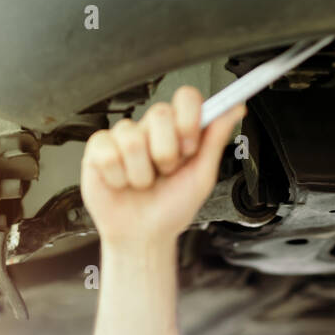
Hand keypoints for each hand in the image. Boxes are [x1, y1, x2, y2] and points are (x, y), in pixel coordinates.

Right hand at [80, 86, 246, 248]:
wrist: (144, 237)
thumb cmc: (171, 209)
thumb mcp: (201, 176)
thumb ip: (215, 140)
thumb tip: (235, 108)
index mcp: (178, 131)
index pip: (186, 97)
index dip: (189, 119)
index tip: (190, 146)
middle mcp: (151, 129)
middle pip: (159, 114)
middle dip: (167, 153)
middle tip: (165, 172)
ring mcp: (123, 137)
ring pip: (133, 138)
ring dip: (142, 173)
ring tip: (143, 183)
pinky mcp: (98, 150)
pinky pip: (108, 152)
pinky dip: (119, 177)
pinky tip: (121, 183)